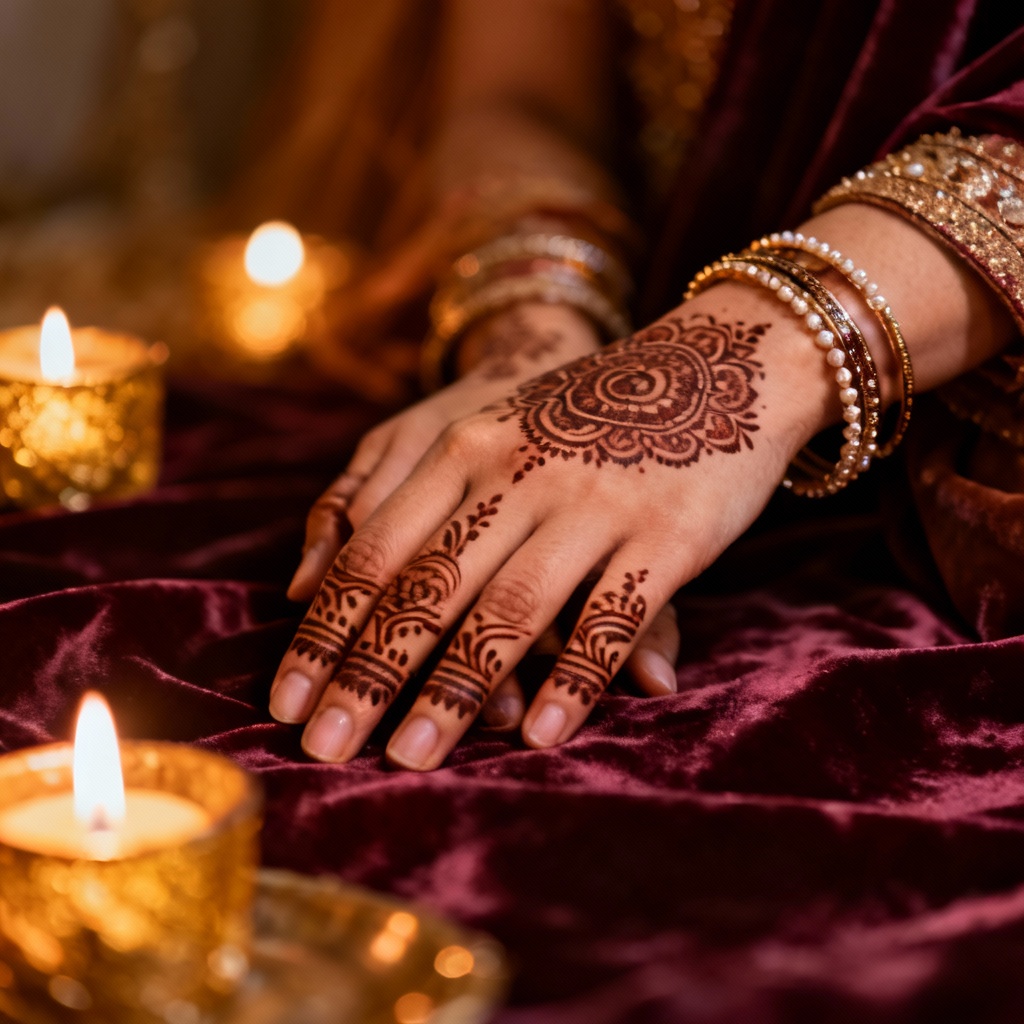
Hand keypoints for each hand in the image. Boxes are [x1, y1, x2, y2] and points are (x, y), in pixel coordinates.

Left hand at [271, 292, 815, 768]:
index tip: (286, 702)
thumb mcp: (488, 428)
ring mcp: (595, 503)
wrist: (716, 363)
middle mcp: (519, 473)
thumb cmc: (583, 413)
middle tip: (324, 748)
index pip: (374, 553)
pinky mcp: (667, 534)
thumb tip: (306, 578)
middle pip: (427, 589)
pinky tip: (542, 736)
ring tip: (412, 757)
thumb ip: (402, 496)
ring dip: (456, 693)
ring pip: (510, 612)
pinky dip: (574, 681)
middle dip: (369, 676)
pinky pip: (611, 620)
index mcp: (464, 448)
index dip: (326, 632)